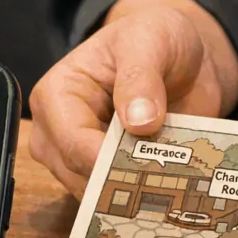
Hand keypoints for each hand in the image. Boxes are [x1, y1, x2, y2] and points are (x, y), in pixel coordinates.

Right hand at [30, 0, 237, 196]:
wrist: (181, 58)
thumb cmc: (155, 39)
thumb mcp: (151, 40)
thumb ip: (141, 77)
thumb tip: (138, 122)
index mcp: (56, 94)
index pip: (72, 141)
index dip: (107, 159)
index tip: (145, 164)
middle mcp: (58, 132)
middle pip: (81, 175)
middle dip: (123, 177)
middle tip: (168, 177)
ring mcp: (78, 158)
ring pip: (97, 194)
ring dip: (135, 188)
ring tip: (174, 180)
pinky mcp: (103, 175)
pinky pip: (116, 197)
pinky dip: (143, 194)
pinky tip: (170, 186)